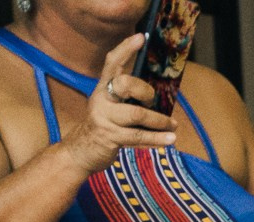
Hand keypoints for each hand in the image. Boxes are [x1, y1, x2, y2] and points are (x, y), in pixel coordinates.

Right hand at [66, 37, 176, 171]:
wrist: (81, 150)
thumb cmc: (105, 125)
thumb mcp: (111, 106)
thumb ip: (128, 97)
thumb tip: (159, 93)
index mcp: (103, 87)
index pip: (112, 62)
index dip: (126, 49)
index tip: (140, 38)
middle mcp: (101, 99)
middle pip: (124, 84)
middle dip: (145, 91)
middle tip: (154, 101)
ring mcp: (104, 117)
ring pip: (137, 113)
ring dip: (159, 120)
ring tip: (172, 126)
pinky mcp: (109, 136)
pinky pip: (137, 136)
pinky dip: (157, 138)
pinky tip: (170, 139)